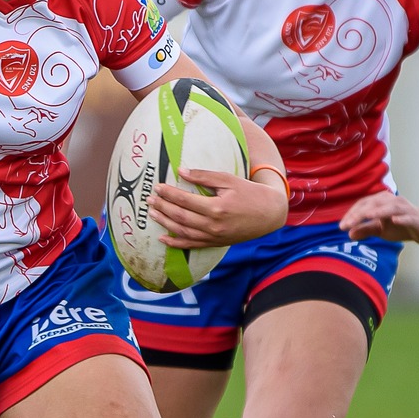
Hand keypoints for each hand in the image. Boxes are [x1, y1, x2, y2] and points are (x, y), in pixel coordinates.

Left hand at [149, 168, 287, 247]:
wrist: (269, 214)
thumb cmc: (249, 193)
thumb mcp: (229, 179)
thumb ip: (204, 176)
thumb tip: (182, 171)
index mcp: (216, 208)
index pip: (185, 200)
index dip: (168, 193)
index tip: (157, 186)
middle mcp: (213, 225)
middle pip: (180, 216)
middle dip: (162, 207)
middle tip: (149, 198)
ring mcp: (213, 237)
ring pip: (182, 232)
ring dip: (165, 223)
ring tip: (152, 213)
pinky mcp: (215, 243)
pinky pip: (191, 245)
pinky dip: (176, 243)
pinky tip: (163, 239)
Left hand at [340, 191, 418, 244]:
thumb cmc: (401, 225)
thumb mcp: (381, 229)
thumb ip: (366, 230)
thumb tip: (349, 234)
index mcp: (382, 202)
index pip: (364, 205)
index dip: (352, 214)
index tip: (342, 226)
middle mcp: (393, 202)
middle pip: (374, 204)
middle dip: (359, 214)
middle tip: (347, 225)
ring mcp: (406, 209)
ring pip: (390, 208)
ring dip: (378, 212)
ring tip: (366, 216)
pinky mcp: (416, 219)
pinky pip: (409, 217)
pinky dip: (401, 218)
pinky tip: (394, 221)